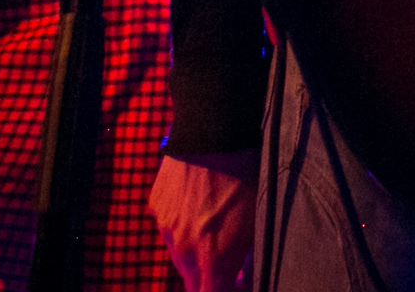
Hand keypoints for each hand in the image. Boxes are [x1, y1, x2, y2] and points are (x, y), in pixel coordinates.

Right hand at [151, 150, 258, 290]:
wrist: (214, 137)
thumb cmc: (245, 178)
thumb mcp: (257, 222)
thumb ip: (247, 257)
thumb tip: (243, 272)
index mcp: (213, 260)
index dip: (226, 290)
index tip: (236, 282)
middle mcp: (184, 251)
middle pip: (192, 278)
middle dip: (209, 272)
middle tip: (226, 254)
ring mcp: (167, 229)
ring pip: (179, 252)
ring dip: (194, 247)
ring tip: (213, 220)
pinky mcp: (157, 208)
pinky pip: (169, 226)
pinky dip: (182, 222)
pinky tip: (198, 201)